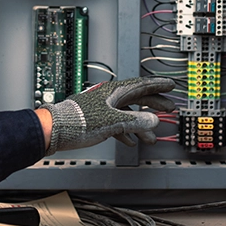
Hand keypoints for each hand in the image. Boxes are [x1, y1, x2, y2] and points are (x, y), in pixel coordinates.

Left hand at [41, 77, 174, 155]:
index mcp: (113, 92)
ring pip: (127, 114)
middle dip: (153, 104)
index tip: (170, 85)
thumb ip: (134, 121)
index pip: (141, 85)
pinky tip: (129, 141)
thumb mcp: (112, 121)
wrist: (56, 129)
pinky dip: (125, 131)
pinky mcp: (95, 120)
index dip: (157, 85)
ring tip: (150, 137)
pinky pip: (116, 123)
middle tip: (168, 109)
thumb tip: (153, 120)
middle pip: (136, 98)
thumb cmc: (78, 120)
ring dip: (140, 125)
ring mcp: (102, 108)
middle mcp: (109, 97)